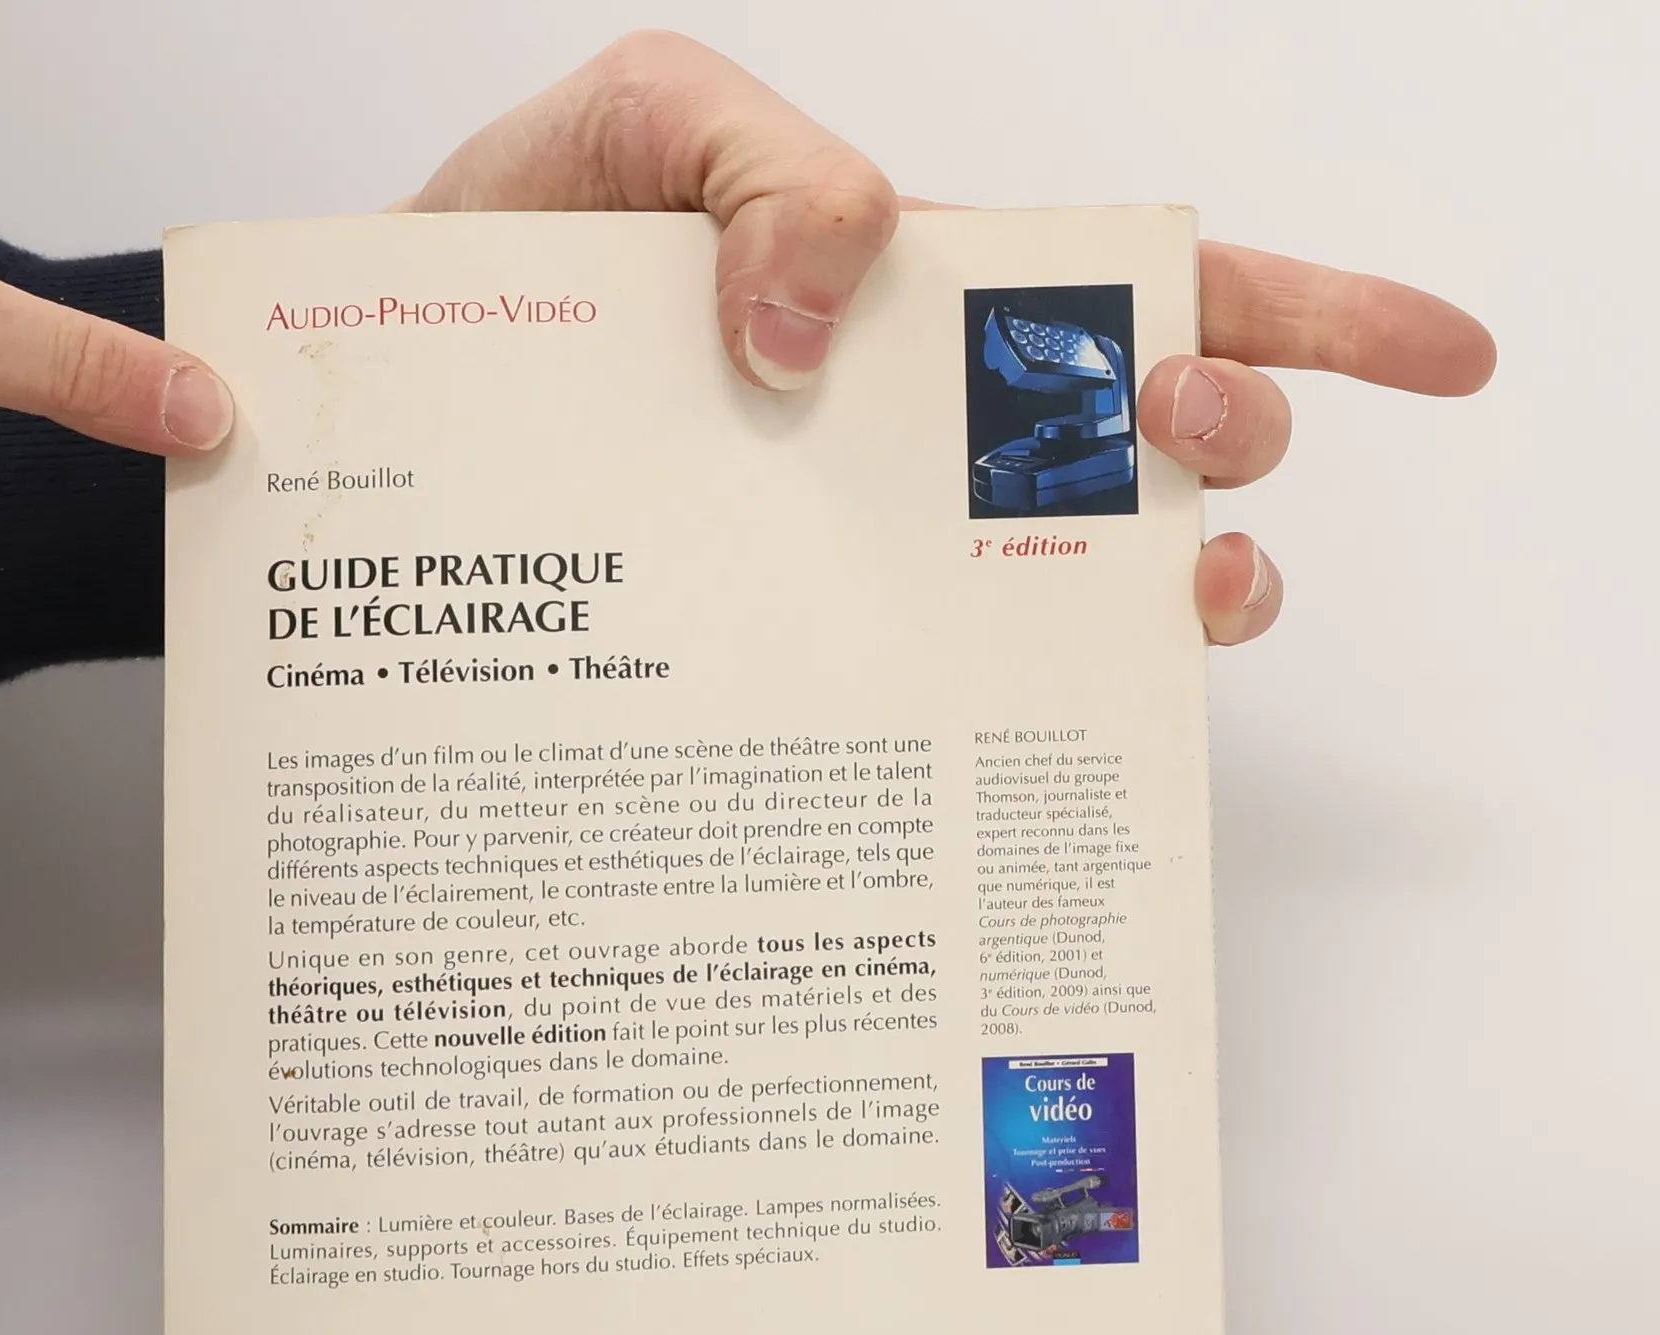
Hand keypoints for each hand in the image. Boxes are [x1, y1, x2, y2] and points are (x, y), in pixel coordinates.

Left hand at [399, 32, 1495, 645]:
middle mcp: (919, 443)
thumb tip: (829, 312)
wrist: (373, 415)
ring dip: (1152, 585)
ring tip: (1155, 581)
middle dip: (1220, 428)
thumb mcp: (629, 132)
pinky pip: (930, 694)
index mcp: (922, 301)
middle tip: (1180, 424)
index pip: (1146, 289)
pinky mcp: (794, 653)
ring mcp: (868, 556)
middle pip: (1146, 450)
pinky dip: (1004, 710)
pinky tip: (1013, 716)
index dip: (1310, 317)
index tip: (1447, 357)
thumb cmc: (503, 264)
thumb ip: (757, 163)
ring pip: (1069, 593)